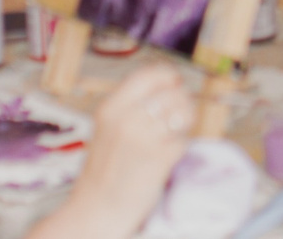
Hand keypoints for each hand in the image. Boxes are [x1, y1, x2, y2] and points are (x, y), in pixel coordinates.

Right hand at [49, 66, 192, 238]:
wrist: (97, 209)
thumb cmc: (106, 168)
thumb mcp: (108, 127)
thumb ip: (132, 104)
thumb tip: (171, 80)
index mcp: (110, 108)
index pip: (151, 73)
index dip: (169, 77)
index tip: (174, 84)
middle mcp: (126, 118)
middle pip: (174, 91)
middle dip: (182, 101)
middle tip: (177, 115)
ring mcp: (144, 137)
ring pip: (184, 111)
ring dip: (185, 122)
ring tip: (173, 133)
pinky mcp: (160, 157)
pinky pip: (185, 139)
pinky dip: (181, 145)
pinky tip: (167, 154)